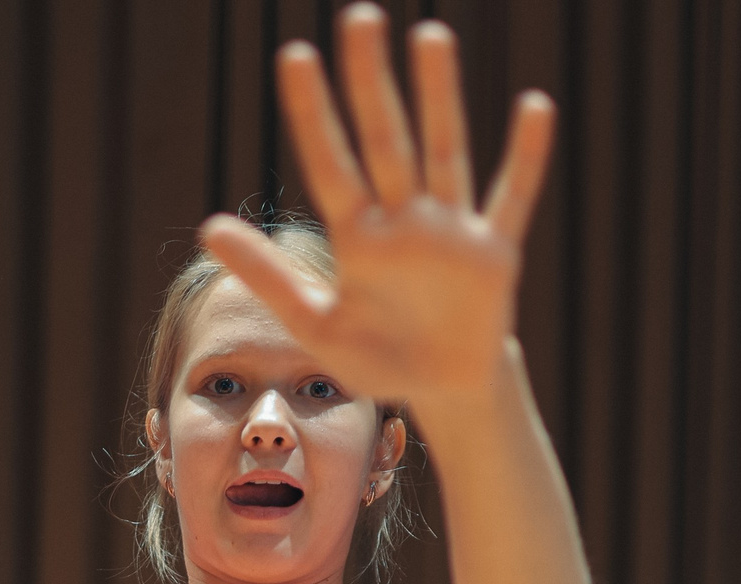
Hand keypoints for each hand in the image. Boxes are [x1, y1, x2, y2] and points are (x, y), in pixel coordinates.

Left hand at [199, 6, 553, 412]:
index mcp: (358, 238)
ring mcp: (451, 231)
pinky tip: (533, 106)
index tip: (294, 56)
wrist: (443, 390)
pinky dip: (524, 156)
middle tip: (359, 17)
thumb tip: (207, 225)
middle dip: (370, 82)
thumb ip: (269, 276)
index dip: (312, 114)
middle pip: (386, 139)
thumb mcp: (316, 324)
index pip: (329, 164)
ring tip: (430, 35)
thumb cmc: (377, 356)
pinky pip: (511, 197)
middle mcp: (404, 221)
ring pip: (444, 152)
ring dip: (439, 97)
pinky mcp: (494, 254)